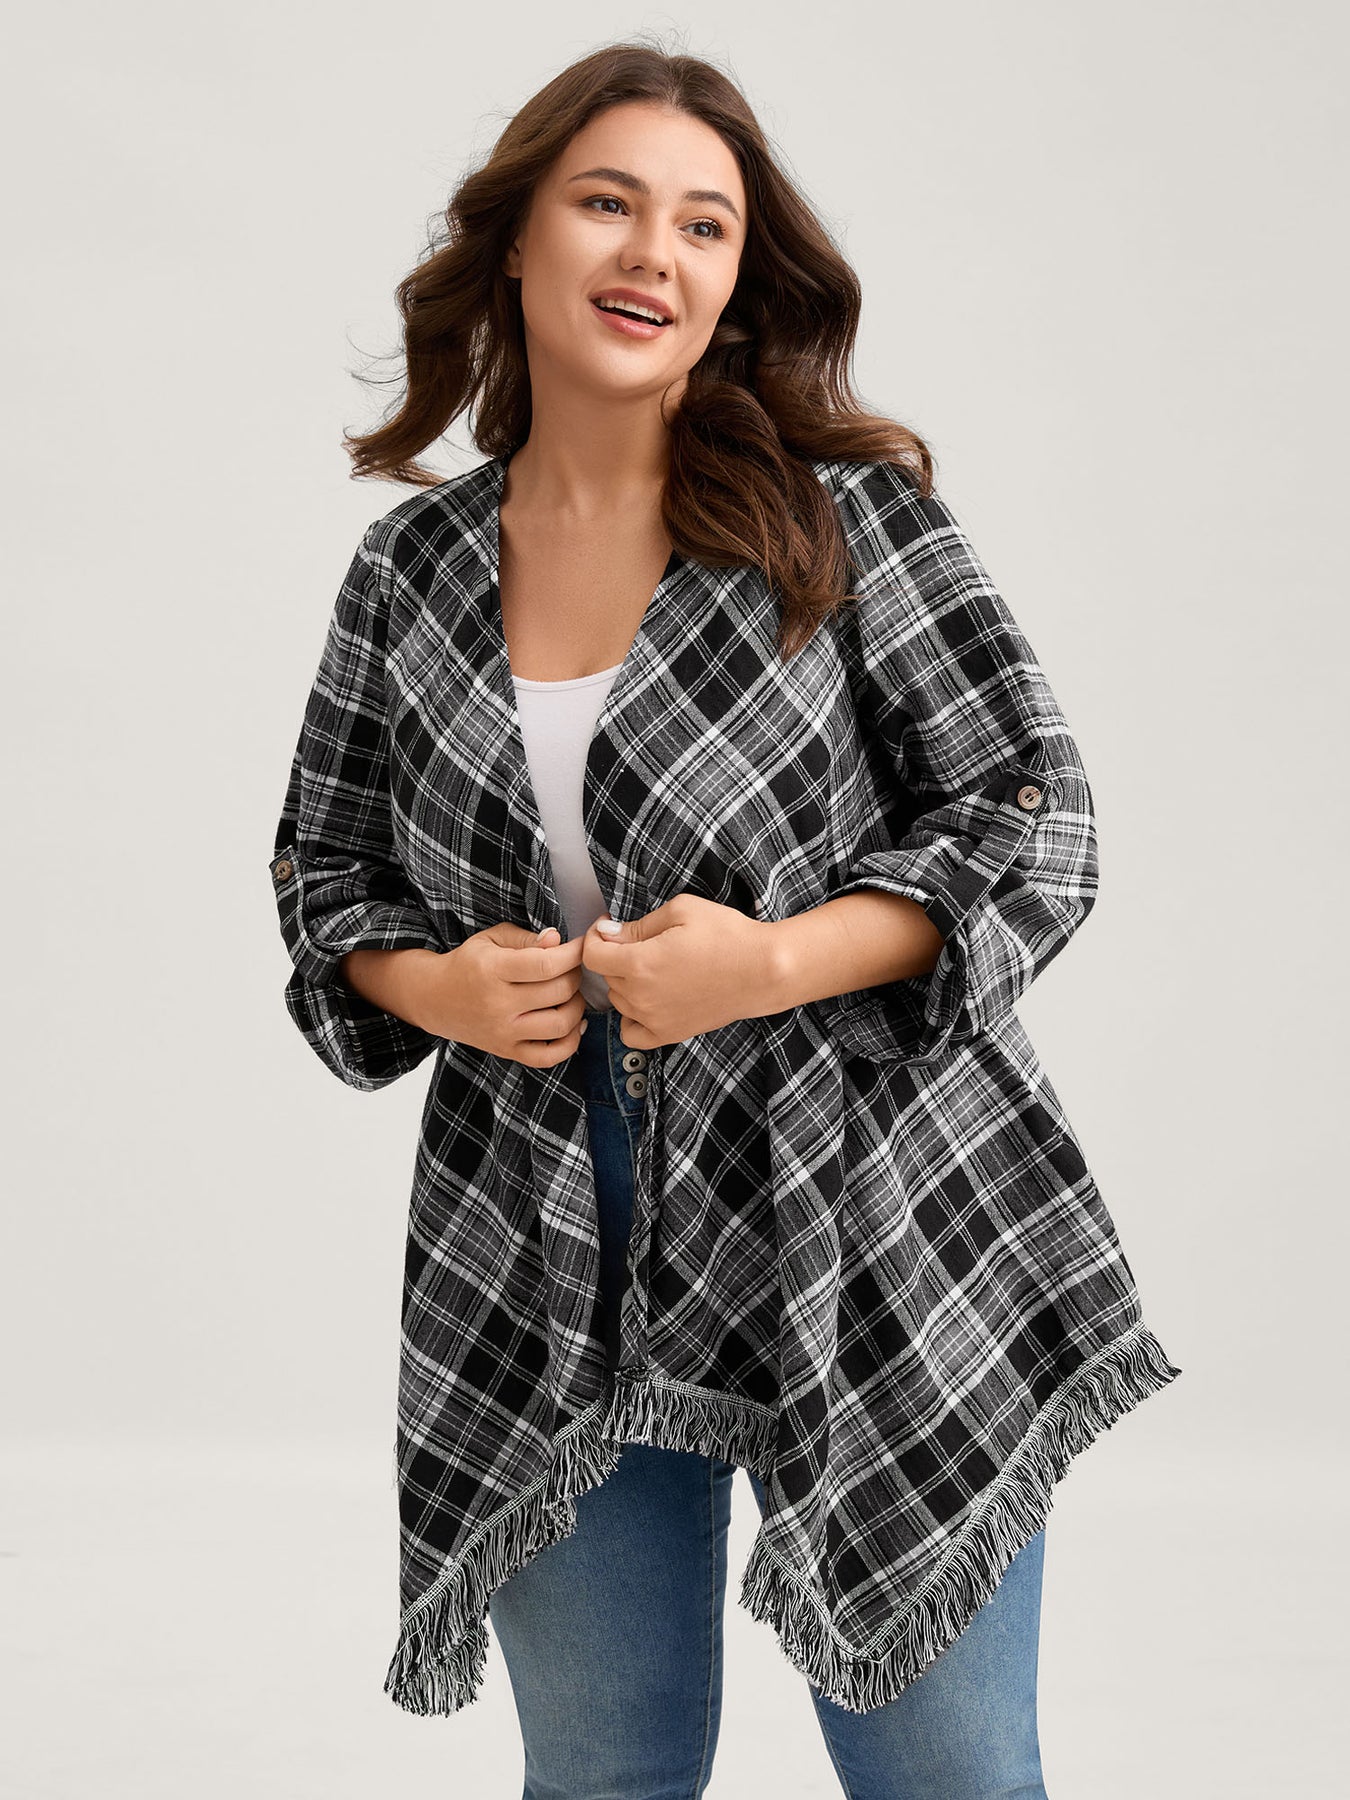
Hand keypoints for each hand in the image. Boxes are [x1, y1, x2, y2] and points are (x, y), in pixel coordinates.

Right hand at [418, 921, 587, 1066]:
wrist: (434, 998)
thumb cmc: (469, 963)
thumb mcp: (492, 939)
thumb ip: (527, 938)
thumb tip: (557, 940)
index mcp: (493, 970)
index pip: (547, 964)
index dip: (574, 953)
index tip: (581, 946)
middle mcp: (498, 1004)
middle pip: (559, 992)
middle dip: (576, 976)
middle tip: (572, 968)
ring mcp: (503, 1032)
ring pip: (560, 1024)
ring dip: (577, 1006)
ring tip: (570, 994)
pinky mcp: (507, 1051)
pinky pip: (549, 1057)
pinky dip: (570, 1042)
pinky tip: (572, 1024)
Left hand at [582, 894, 778, 1048]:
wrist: (764, 971)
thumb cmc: (728, 936)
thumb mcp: (680, 911)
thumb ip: (637, 925)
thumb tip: (608, 934)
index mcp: (640, 963)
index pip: (591, 954)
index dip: (596, 936)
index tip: (608, 929)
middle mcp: (641, 996)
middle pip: (606, 975)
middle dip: (616, 956)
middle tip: (643, 943)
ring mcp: (654, 1019)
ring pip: (618, 1000)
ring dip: (626, 983)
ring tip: (655, 968)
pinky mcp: (670, 1034)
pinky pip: (630, 1033)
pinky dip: (631, 1018)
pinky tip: (647, 1000)